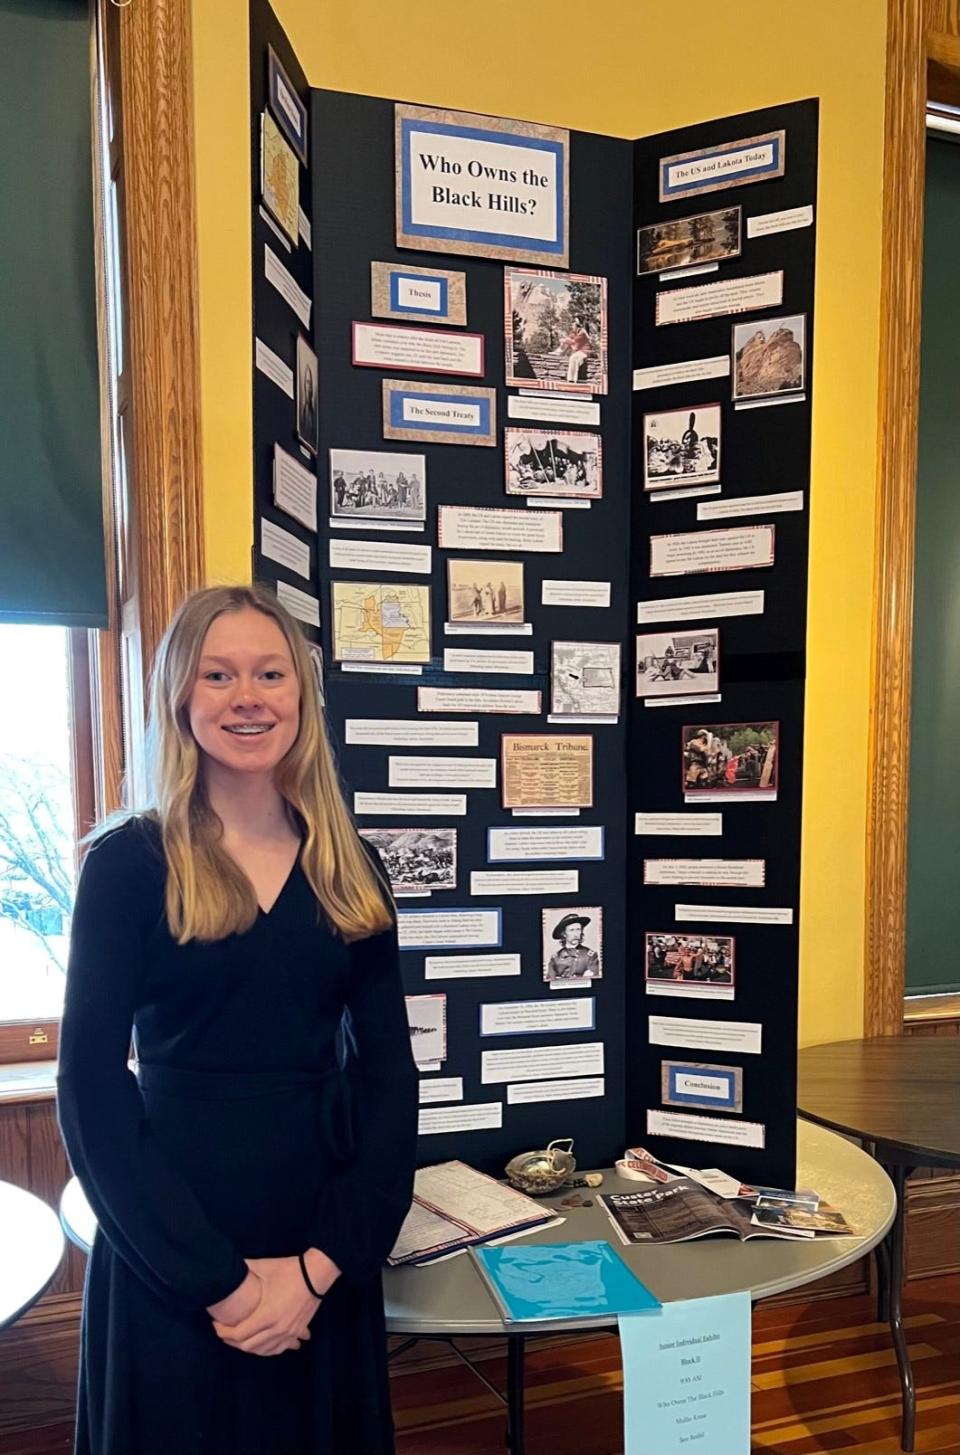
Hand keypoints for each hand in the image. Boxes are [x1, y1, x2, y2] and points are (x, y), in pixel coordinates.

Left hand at [211, 1254, 327, 1356]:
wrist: (316, 1274)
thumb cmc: (288, 1270)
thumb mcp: (264, 1267)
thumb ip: (244, 1268)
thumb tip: (227, 1266)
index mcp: (266, 1315)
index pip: (238, 1334)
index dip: (223, 1332)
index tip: (215, 1324)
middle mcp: (276, 1329)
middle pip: (247, 1346)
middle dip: (231, 1341)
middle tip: (223, 1331)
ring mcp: (288, 1333)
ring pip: (262, 1350)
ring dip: (247, 1347)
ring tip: (238, 1338)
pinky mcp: (296, 1332)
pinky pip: (278, 1349)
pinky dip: (266, 1350)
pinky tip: (260, 1346)